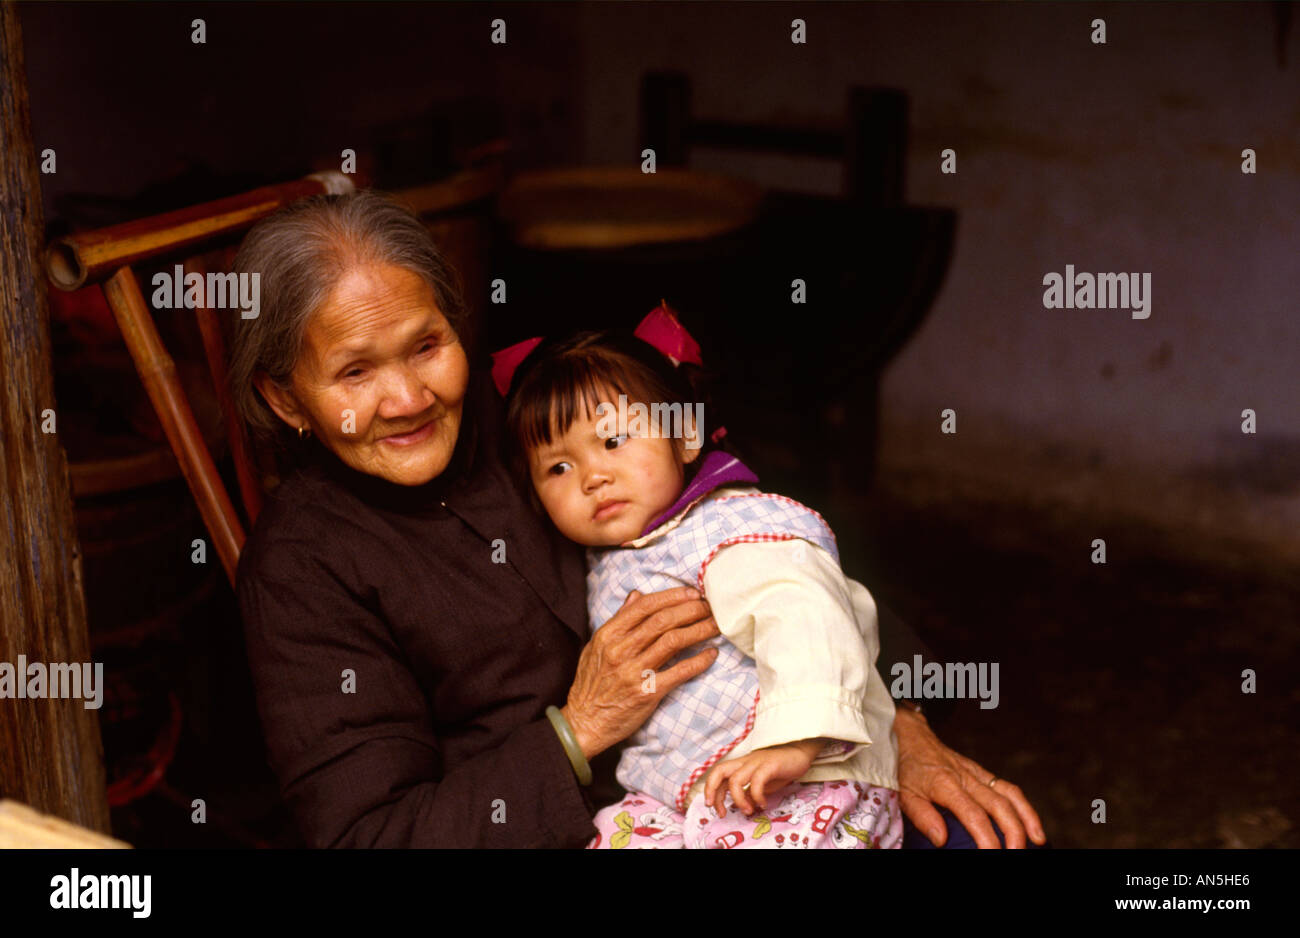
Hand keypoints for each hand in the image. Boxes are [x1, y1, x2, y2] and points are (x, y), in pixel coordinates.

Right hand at [561, 587, 719, 759]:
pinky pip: (679, 672)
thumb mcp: (596, 646)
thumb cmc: (591, 683)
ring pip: (674, 641)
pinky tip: (711, 654)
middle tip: (710, 607)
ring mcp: (634, 672)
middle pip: (663, 620)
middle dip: (691, 610)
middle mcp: (620, 650)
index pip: (645, 606)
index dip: (672, 596)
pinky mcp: (647, 693)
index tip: (693, 593)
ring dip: (699, 630)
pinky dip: (699, 661)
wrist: (584, 722)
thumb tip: (637, 594)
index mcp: (608, 635)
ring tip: (716, 625)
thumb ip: (619, 620)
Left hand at [703, 739, 822, 817]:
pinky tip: (763, 804)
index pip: (717, 774)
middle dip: (712, 791)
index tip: (715, 809)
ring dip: (738, 800)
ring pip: (736, 780)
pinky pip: (757, 781)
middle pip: (719, 771)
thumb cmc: (780, 768)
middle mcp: (745, 762)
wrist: (800, 752)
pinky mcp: (769, 765)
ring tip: (748, 811)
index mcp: (740, 765)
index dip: (711, 791)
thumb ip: (751, 793)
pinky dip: (757, 796)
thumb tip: (744, 806)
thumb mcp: (762, 784)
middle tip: (718, 810)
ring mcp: (756, 762)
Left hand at [894, 706, 1046, 848]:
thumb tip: (942, 840)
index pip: (973, 814)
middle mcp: (967, 778)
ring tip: (1038, 842)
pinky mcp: (983, 773)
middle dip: (1013, 833)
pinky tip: (1031, 824)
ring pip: (1010, 795)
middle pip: (999, 806)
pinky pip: (1008, 788)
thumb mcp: (906, 794)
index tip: (992, 855)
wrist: (912, 737)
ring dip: (1027, 818)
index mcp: (946, 785)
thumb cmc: (907, 769)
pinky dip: (1024, 806)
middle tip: (1017, 854)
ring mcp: (978, 774)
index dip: (986, 838)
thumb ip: (923, 817)